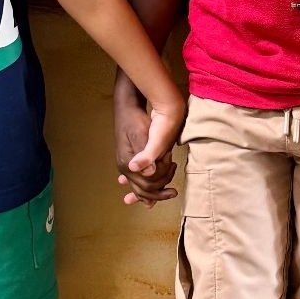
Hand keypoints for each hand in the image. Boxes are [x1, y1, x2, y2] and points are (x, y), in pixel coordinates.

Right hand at [114, 92, 179, 207]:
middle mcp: (125, 165)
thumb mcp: (141, 135)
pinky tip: (155, 185)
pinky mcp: (132, 158)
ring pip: (141, 185)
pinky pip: (139, 177)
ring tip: (169, 184)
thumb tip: (149, 172)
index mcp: (127, 162)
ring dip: (155, 187)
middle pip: (142, 189)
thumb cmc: (136, 119)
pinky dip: (148, 183)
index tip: (174, 187)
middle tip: (174, 191)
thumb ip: (146, 155)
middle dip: (159, 192)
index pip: (144, 186)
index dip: (160, 189)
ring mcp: (127, 162)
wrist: (128, 107)